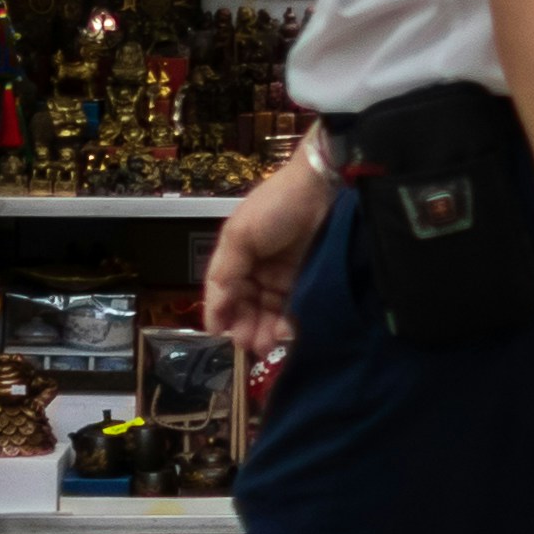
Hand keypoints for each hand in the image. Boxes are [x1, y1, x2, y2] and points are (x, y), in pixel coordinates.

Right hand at [202, 154, 335, 352]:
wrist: (321, 188)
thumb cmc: (274, 207)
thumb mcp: (239, 235)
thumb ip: (224, 275)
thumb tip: (213, 317)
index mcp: (237, 258)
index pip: (225, 295)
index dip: (222, 315)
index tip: (222, 336)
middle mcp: (258, 271)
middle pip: (247, 308)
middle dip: (246, 329)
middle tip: (250, 345)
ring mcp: (284, 278)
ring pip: (269, 314)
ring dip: (266, 332)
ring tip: (268, 344)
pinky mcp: (308, 282)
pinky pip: (294, 310)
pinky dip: (289, 325)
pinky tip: (287, 334)